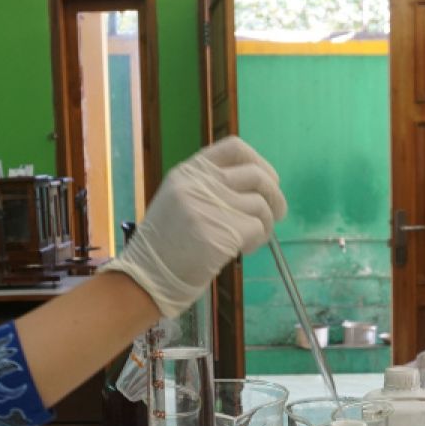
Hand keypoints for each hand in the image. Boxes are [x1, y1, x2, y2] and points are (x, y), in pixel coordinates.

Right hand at [100, 136, 286, 316]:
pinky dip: (257, 241)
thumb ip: (208, 188)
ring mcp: (210, 207)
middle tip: (277, 213)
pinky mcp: (222, 232)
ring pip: (261, 205)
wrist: (147, 277)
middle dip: (275, 196)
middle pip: (257, 176)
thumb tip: (254, 189)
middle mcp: (199, 183)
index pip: (235, 148)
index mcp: (188, 172)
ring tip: (252, 239)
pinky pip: (257, 229)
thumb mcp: (178, 201)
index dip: (259, 162)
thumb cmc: (164, 245)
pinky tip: (242, 251)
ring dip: (266, 224)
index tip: (268, 180)